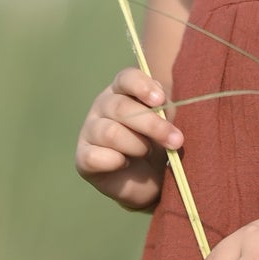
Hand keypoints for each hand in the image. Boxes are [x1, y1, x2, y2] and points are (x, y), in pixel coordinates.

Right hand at [75, 68, 183, 210]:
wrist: (146, 180)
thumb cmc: (157, 144)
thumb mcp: (166, 125)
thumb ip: (166, 112)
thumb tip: (166, 106)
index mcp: (122, 91)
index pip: (126, 78)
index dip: (142, 86)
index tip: (160, 100)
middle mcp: (102, 106)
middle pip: (121, 107)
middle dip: (152, 125)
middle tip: (175, 140)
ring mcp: (89, 130)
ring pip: (110, 132)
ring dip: (137, 145)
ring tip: (148, 153)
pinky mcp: (83, 157)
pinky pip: (94, 156)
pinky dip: (114, 161)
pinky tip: (124, 164)